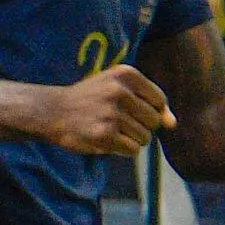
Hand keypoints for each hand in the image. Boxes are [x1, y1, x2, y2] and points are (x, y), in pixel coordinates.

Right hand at [42, 64, 172, 155]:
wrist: (51, 112)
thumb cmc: (90, 101)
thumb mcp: (119, 91)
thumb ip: (151, 104)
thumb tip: (173, 124)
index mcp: (126, 74)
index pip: (159, 101)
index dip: (147, 110)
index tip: (125, 109)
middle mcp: (120, 91)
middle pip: (154, 121)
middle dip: (140, 127)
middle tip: (116, 121)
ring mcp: (111, 113)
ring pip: (145, 138)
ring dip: (130, 140)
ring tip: (109, 130)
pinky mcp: (103, 135)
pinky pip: (132, 149)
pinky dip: (122, 149)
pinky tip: (105, 140)